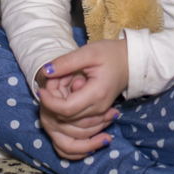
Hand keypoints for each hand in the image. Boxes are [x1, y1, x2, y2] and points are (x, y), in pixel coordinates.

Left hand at [36, 39, 127, 159]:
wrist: (131, 61)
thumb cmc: (111, 54)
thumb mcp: (89, 52)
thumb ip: (67, 62)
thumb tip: (46, 71)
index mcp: (96, 94)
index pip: (66, 109)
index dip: (50, 102)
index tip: (42, 89)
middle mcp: (98, 108)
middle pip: (66, 118)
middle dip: (53, 102)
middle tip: (54, 79)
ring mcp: (99, 113)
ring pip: (70, 121)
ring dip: (59, 106)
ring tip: (63, 82)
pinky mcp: (98, 113)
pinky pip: (77, 120)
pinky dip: (67, 109)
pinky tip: (68, 90)